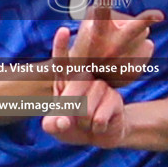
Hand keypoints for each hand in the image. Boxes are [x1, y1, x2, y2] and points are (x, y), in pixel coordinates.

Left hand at [43, 25, 127, 147]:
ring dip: (84, 122)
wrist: (99, 136)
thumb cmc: (73, 126)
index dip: (61, 46)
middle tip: (65, 123)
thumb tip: (62, 123)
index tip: (63, 30)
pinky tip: (100, 125)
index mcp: (66, 80)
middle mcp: (84, 78)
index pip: (62, 62)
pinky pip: (99, 117)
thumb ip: (52, 124)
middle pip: (75, 88)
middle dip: (68, 109)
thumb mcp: (56, 127)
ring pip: (86, 107)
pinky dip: (96, 128)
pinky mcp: (115, 98)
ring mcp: (101, 87)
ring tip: (87, 122)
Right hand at [66, 0, 163, 86]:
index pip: (100, 15)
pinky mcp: (138, 69)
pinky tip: (127, 55)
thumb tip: (122, 11)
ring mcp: (126, 59)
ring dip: (136, 33)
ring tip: (119, 44)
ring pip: (143, 31)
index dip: (103, 2)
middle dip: (147, 19)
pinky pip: (148, 46)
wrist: (89, 81)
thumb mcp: (87, 28)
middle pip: (134, 30)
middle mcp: (113, 47)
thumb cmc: (87, 46)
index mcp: (98, 34)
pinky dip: (141, 47)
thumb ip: (101, 14)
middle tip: (160, 15)